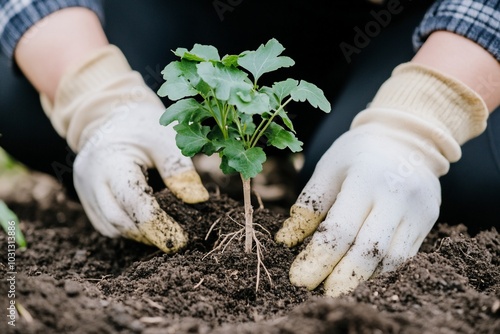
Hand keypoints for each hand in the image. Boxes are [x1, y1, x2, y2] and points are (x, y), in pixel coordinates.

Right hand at [74, 105, 207, 252]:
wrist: (111, 116)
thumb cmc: (143, 126)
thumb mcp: (166, 139)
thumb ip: (180, 170)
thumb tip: (198, 200)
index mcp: (111, 160)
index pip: (133, 200)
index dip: (158, 224)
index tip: (182, 240)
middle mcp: (91, 178)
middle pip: (118, 220)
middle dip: (150, 234)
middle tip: (177, 240)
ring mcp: (84, 190)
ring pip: (111, 227)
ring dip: (139, 234)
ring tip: (165, 229)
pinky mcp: (86, 198)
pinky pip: (106, 224)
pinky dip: (128, 228)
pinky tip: (147, 223)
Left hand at [276, 114, 442, 295]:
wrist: (406, 137)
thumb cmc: (357, 153)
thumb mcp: (327, 169)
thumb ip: (308, 206)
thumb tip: (285, 241)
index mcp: (366, 179)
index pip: (340, 230)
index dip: (318, 259)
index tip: (298, 279)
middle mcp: (397, 197)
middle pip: (370, 251)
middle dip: (343, 278)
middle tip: (321, 295)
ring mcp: (418, 211)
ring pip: (392, 260)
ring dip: (364, 278)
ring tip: (339, 288)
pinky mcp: (429, 221)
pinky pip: (406, 256)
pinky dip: (381, 270)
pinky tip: (362, 275)